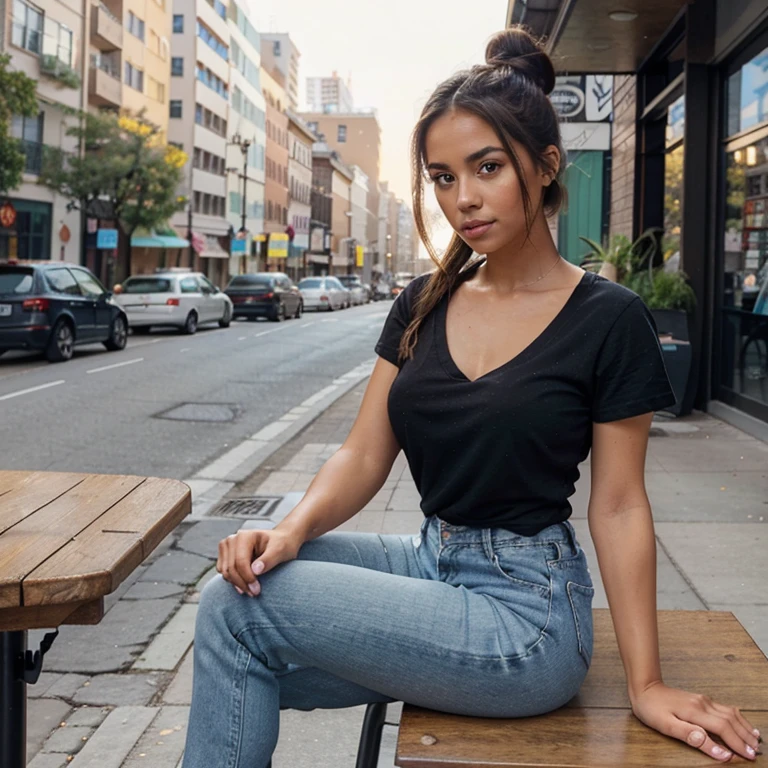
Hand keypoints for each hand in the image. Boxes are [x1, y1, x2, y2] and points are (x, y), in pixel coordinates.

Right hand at [217, 528, 301, 596]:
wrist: (279, 542)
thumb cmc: (282, 545)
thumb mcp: (280, 550)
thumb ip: (269, 559)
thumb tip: (255, 570)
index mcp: (245, 536)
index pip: (240, 561)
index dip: (247, 578)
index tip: (257, 590)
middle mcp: (232, 539)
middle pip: (231, 568)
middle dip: (242, 584)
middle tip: (255, 593)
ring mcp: (226, 546)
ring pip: (225, 572)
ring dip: (237, 584)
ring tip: (251, 590)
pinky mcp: (224, 555)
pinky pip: (223, 572)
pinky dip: (233, 581)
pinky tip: (246, 583)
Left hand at [631, 681, 760, 761]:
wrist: (644, 686)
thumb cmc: (651, 707)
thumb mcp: (666, 725)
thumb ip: (692, 737)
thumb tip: (716, 749)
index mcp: (695, 711)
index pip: (723, 729)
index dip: (737, 744)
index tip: (748, 757)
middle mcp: (702, 704)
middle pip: (731, 721)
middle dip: (745, 737)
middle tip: (757, 752)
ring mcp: (703, 700)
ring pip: (730, 713)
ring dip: (744, 727)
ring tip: (755, 740)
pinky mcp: (701, 699)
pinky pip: (725, 708)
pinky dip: (737, 718)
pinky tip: (741, 723)